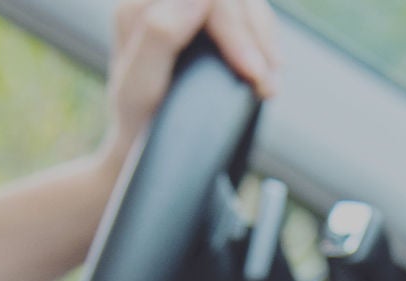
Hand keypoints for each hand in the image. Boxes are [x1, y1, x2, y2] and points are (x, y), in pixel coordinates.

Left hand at [99, 0, 279, 170]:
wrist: (142, 140)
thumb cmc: (136, 119)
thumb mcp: (140, 86)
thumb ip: (161, 35)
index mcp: (138, 9)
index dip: (234, 28)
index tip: (252, 70)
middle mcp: (161, 1)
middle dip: (255, 37)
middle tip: (266, 83)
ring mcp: (189, 7)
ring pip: (244, 4)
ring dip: (264, 40)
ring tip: (270, 83)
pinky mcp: (209, 20)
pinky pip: (249, 15)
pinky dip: (264, 41)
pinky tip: (269, 70)